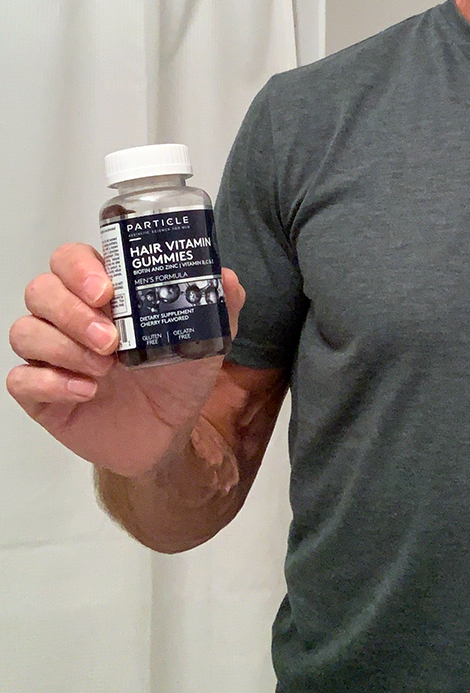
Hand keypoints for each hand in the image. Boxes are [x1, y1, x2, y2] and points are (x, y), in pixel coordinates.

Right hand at [7, 242, 244, 476]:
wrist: (170, 432)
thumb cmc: (179, 375)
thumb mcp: (207, 337)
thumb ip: (219, 304)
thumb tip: (225, 277)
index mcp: (103, 294)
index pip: (69, 260)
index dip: (78, 268)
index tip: (106, 291)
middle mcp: (70, 317)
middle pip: (41, 290)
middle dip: (71, 311)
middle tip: (111, 339)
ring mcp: (52, 354)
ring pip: (25, 331)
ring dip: (63, 347)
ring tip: (105, 369)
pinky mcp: (41, 394)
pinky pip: (21, 380)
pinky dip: (51, 383)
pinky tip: (86, 392)